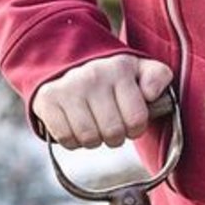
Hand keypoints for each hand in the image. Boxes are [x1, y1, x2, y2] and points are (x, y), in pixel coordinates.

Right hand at [34, 55, 172, 149]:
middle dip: (115, 137)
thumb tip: (151, 94)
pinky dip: (72, 141)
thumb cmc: (112, 76)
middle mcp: (93, 76)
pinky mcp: (47, 100)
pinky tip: (75, 125)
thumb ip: (157, 78)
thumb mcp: (140, 69)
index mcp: (120, 69)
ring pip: (89, 139)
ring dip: (94, 140)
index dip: (135, 129)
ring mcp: (68, 88)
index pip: (137, 120)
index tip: (129, 121)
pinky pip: (66, 139)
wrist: (67, 63)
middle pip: (113, 133)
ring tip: (93, 125)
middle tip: (111, 126)